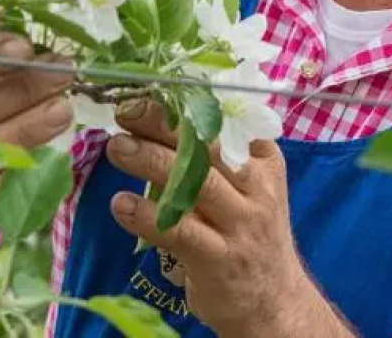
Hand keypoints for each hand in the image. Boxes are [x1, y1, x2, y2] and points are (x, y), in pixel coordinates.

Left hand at [103, 100, 352, 337]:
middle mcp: (256, 187)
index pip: (223, 122)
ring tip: (116, 146)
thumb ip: (215, 159)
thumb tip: (156, 119)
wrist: (274, 302)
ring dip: (150, 161)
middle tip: (125, 110)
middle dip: (163, 123)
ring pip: (193, 182)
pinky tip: (120, 205)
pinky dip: (146, 216)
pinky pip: (179, 231)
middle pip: (206, 146)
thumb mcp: (249, 190)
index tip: (149, 89)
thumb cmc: (250, 237)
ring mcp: (241, 224)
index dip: (185, 103)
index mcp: (263, 161)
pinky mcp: (220, 259)